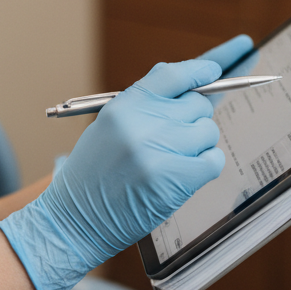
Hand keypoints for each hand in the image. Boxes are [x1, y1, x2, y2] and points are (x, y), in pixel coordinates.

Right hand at [0, 35, 252, 289]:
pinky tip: (186, 174)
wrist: (75, 220)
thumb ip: (147, 104)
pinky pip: (213, 160)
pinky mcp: (174, 179)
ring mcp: (158, 150)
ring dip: (199, 144)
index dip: (201, 69)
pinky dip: (207, 165)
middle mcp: (142, 122)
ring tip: (172, 161)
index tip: (215, 70)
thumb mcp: (110, 125)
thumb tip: (194, 82)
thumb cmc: (95, 173)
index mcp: (125, 105)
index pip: (173, 74)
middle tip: (175, 140)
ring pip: (208, 131)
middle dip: (194, 118)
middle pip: (197, 104)